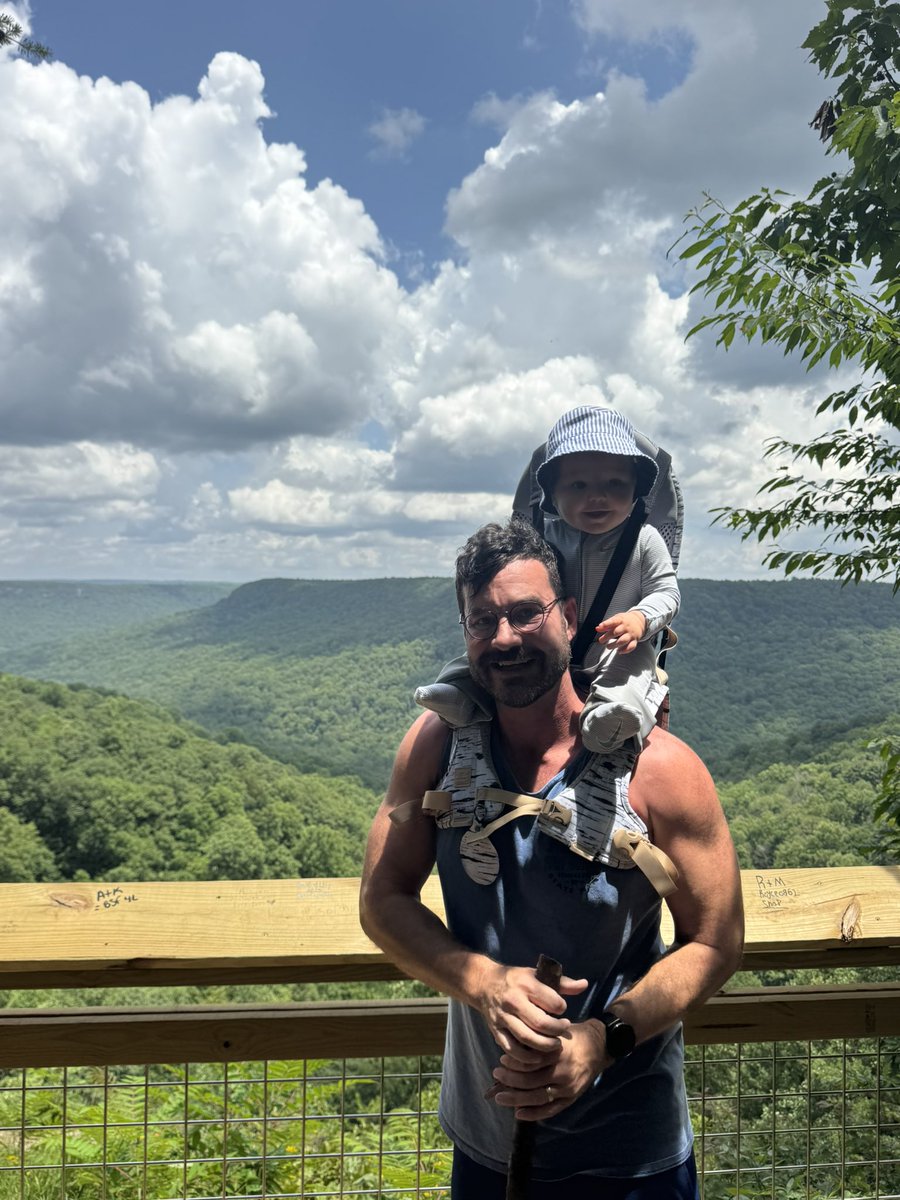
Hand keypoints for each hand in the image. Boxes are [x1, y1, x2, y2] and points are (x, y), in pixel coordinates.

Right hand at [476, 963, 586, 1054]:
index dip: (562, 1009)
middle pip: (540, 1023)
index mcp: (526, 984)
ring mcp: (504, 1018)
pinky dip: (526, 1058)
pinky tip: (537, 1058)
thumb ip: (562, 982)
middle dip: (557, 1031)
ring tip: (555, 1045)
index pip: (551, 1001)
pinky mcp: (496, 1031)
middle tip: (564, 1031)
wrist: (485, 984)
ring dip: (545, 1046)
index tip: (563, 1012)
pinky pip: (512, 1049)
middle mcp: (514, 1001)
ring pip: (527, 1038)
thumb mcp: (537, 975)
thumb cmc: (516, 979)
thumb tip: (584, 985)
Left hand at [487, 1020, 608, 1119]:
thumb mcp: (556, 1031)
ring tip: (500, 1097)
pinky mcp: (572, 1098)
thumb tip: (512, 1048)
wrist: (601, 1046)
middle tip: (496, 1075)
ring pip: (538, 1097)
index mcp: (558, 1052)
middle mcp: (563, 1071)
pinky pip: (551, 1110)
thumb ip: (538, 1040)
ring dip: (516, 1099)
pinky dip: (534, 1114)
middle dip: (510, 1081)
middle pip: (531, 1081)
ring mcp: (568, 1087)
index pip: (531, 1062)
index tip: (501, 1060)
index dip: (514, 1063)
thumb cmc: (573, 1035)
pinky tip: (518, 1113)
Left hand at [595, 610, 645, 653]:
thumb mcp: (616, 619)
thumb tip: (597, 628)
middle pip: (616, 632)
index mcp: (621, 620)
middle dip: (607, 637)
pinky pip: (631, 646)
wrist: (640, 621)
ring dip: (614, 645)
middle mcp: (626, 627)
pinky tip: (619, 651)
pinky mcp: (635, 640)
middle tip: (601, 640)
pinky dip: (625, 650)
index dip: (606, 624)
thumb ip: (607, 624)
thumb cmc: (625, 621)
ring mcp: (631, 634)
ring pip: (623, 640)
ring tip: (608, 646)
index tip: (600, 626)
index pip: (613, 621)